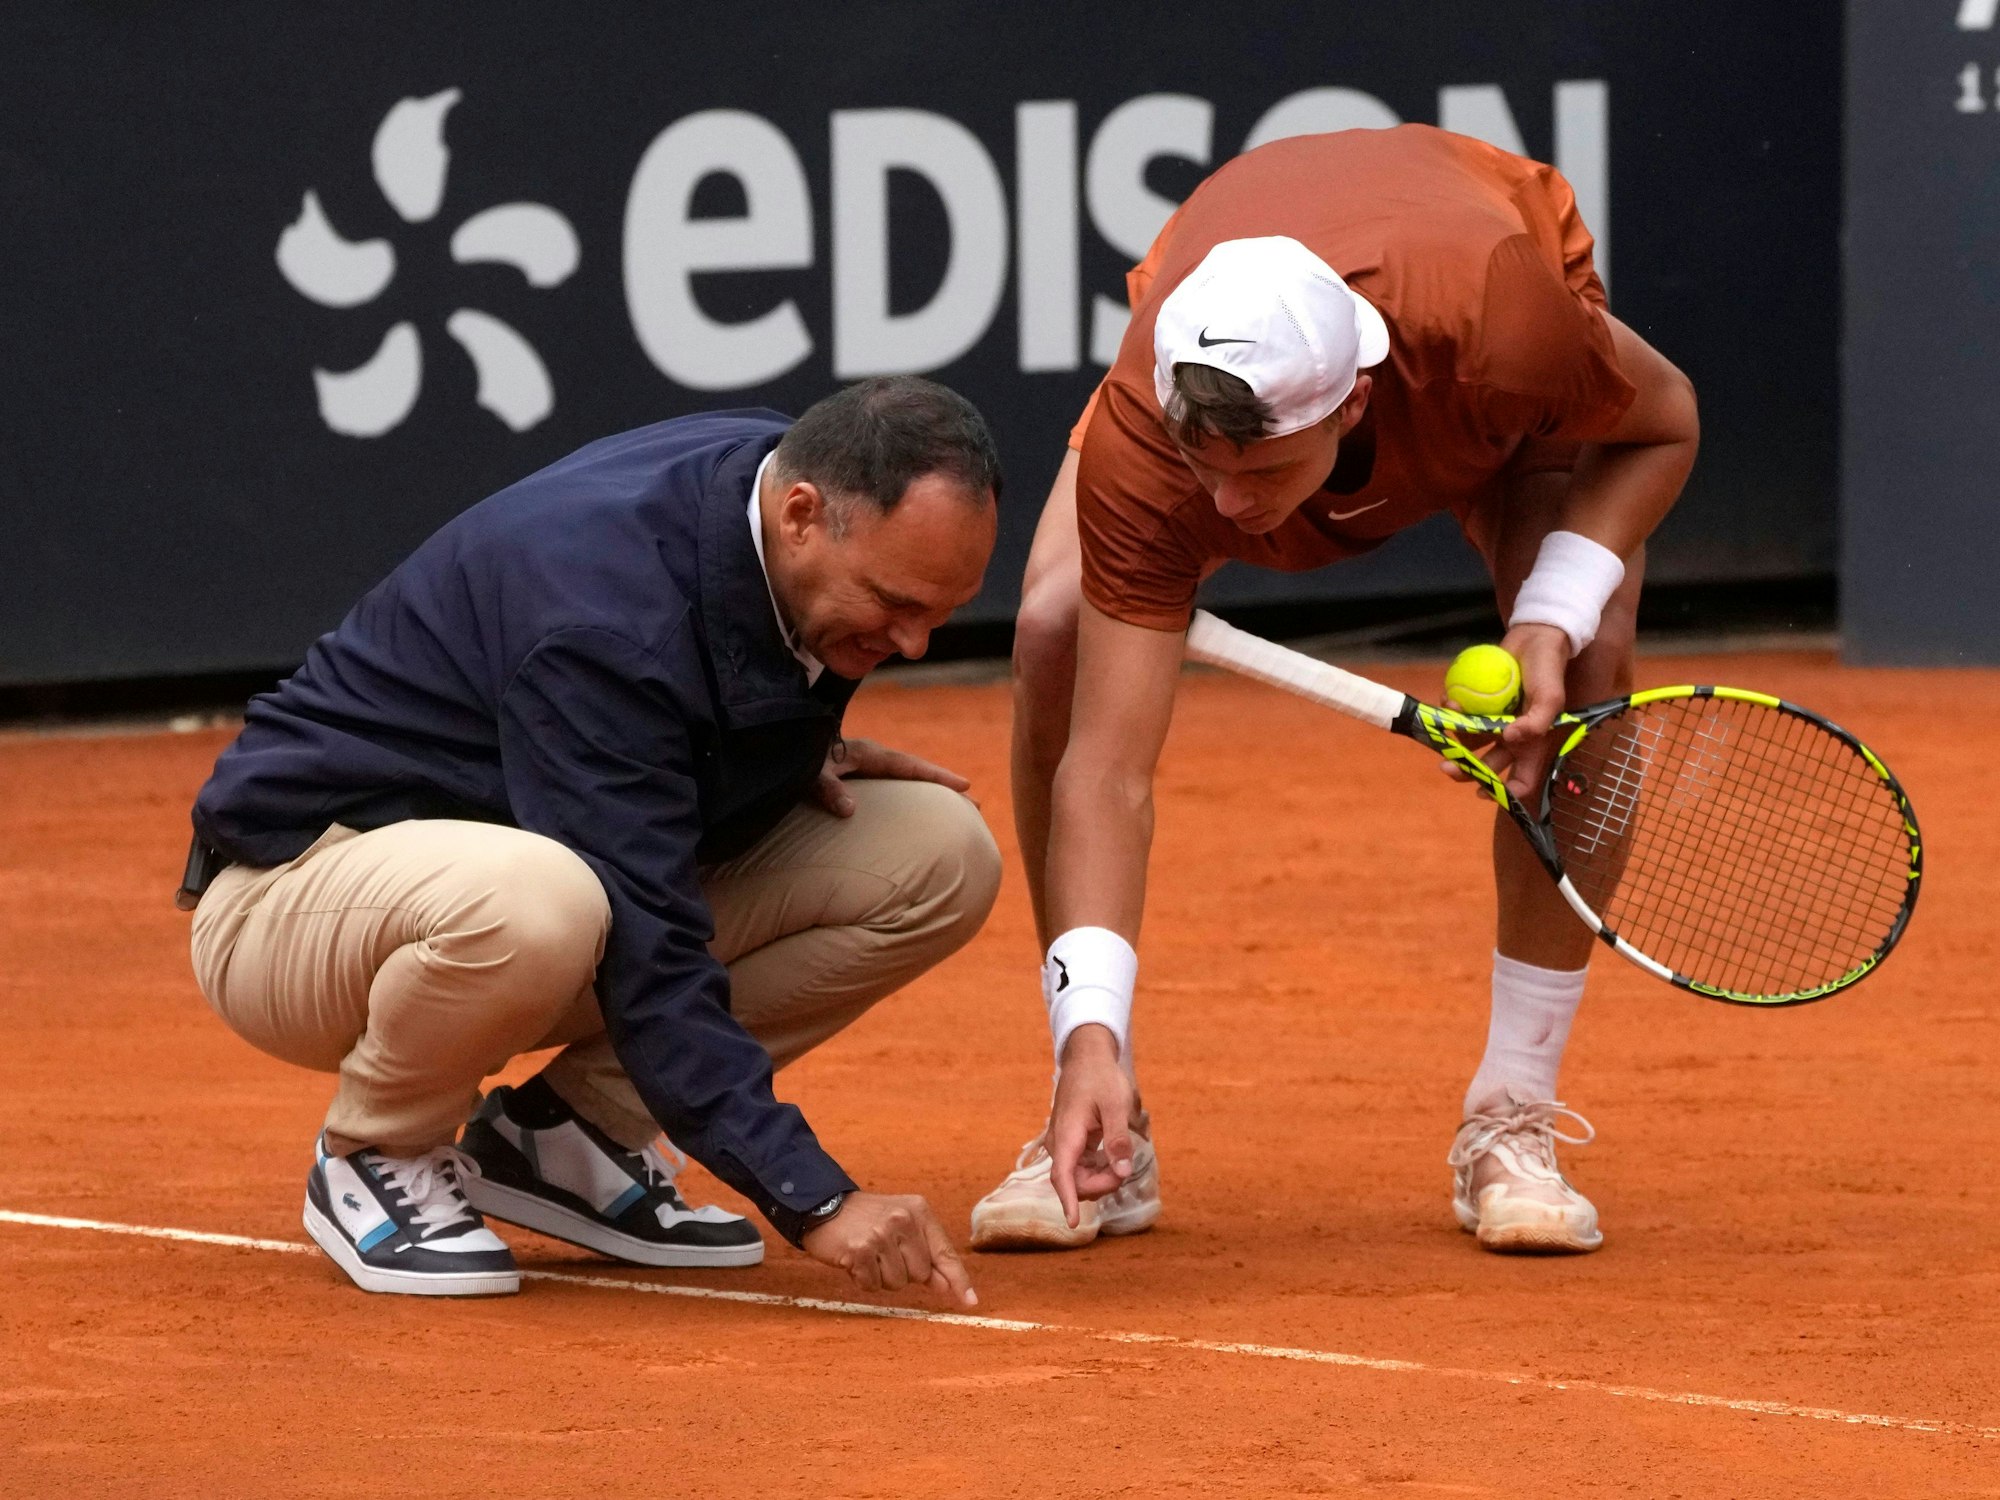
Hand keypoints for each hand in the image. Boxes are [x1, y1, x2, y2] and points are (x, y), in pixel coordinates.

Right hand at [800, 1191, 977, 1307]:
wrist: (823, 1206)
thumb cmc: (867, 1220)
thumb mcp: (902, 1227)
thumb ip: (926, 1255)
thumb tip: (949, 1287)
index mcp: (919, 1212)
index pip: (945, 1252)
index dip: (958, 1280)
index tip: (970, 1301)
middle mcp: (903, 1220)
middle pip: (920, 1275)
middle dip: (902, 1272)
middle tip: (882, 1252)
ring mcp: (881, 1234)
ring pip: (897, 1283)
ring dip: (880, 1277)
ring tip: (868, 1254)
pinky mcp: (860, 1250)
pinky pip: (871, 1284)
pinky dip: (862, 1279)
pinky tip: (853, 1260)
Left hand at [812, 737, 972, 817]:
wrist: (783, 744)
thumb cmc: (796, 759)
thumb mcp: (809, 775)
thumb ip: (828, 789)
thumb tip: (849, 811)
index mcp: (867, 753)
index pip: (909, 765)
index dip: (936, 776)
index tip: (964, 785)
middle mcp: (873, 756)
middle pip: (917, 771)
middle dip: (945, 786)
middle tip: (976, 802)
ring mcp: (868, 764)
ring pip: (908, 776)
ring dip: (931, 789)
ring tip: (957, 807)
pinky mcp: (861, 772)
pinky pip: (895, 782)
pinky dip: (913, 791)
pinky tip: (919, 806)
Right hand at [1046, 1025, 1138, 1228]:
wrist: (1086, 1057)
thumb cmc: (1100, 1077)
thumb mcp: (1116, 1105)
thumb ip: (1118, 1140)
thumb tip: (1122, 1171)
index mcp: (1068, 1135)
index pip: (1062, 1176)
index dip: (1068, 1201)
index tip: (1073, 1223)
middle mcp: (1059, 1143)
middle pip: (1074, 1181)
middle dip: (1100, 1184)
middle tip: (1124, 1169)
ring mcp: (1063, 1143)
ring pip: (1077, 1177)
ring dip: (1099, 1178)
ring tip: (1120, 1160)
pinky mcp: (1070, 1143)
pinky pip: (1080, 1167)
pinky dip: (1097, 1168)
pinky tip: (1111, 1157)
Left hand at [1442, 623, 1570, 802]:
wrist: (1533, 639)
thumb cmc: (1548, 672)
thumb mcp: (1550, 698)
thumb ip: (1537, 722)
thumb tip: (1511, 739)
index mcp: (1532, 744)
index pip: (1522, 780)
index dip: (1504, 793)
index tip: (1482, 792)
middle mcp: (1511, 739)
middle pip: (1486, 766)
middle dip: (1464, 769)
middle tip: (1445, 767)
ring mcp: (1493, 722)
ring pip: (1468, 742)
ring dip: (1455, 736)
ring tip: (1449, 718)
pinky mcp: (1478, 705)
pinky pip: (1460, 716)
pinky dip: (1451, 710)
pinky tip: (1449, 700)